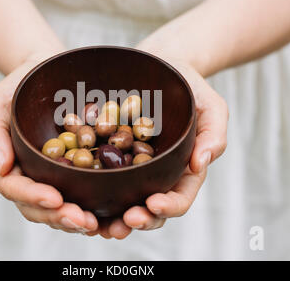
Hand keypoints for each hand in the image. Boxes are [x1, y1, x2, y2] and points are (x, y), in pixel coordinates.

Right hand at [0, 50, 98, 233]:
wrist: (47, 74)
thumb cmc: (19, 86)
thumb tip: (1, 167)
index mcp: (1, 163)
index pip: (13, 187)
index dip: (33, 196)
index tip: (56, 198)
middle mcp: (23, 176)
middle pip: (36, 206)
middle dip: (59, 216)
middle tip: (84, 221)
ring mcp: (46, 177)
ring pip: (57, 208)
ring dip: (76, 220)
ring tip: (96, 225)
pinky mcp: (69, 174)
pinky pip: (77, 195)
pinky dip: (91, 209)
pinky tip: (108, 216)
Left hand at [88, 43, 228, 238]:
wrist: (158, 64)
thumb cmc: (188, 86)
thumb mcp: (210, 105)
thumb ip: (213, 134)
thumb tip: (201, 163)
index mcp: (182, 170)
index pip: (179, 196)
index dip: (169, 206)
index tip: (154, 204)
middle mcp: (155, 174)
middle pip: (148, 207)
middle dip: (138, 219)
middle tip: (124, 222)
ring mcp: (130, 166)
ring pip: (121, 199)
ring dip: (110, 216)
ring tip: (97, 224)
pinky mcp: (107, 153)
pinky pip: (96, 174)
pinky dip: (88, 189)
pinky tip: (75, 196)